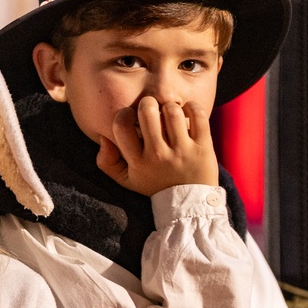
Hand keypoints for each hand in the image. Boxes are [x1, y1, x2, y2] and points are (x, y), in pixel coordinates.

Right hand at [96, 97, 218, 195]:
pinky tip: (187, 112)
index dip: (124, 114)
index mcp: (138, 162)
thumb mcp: (126, 180)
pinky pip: (198, 115)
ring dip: (170, 107)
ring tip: (170, 114)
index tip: (132, 117)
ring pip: (172, 111)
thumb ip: (107, 162)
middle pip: (147, 110)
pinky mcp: (203, 147)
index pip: (121, 125)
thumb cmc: (155, 186)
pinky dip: (192, 107)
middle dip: (148, 103)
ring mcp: (182, 151)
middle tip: (152, 110)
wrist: (188, 204)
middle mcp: (158, 155)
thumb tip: (104, 138)